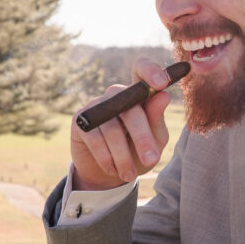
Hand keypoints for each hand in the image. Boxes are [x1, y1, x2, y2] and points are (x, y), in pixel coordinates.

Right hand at [69, 58, 173, 190]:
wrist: (111, 173)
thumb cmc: (138, 151)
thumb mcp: (155, 139)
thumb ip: (157, 119)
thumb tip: (163, 95)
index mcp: (139, 93)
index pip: (141, 69)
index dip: (150, 71)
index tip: (161, 84)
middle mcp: (117, 94)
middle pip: (131, 109)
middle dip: (143, 137)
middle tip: (151, 159)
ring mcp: (97, 105)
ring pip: (113, 129)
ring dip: (123, 155)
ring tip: (129, 174)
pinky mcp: (81, 120)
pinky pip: (95, 138)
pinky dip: (107, 158)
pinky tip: (113, 169)